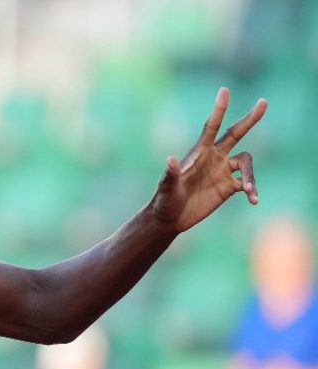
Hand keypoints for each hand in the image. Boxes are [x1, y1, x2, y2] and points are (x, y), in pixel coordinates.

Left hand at [148, 88, 266, 232]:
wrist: (170, 218)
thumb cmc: (164, 200)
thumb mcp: (166, 188)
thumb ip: (169, 174)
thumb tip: (169, 159)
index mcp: (199, 152)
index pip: (211, 127)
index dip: (219, 109)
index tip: (224, 90)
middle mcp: (214, 158)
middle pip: (235, 133)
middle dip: (250, 119)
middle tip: (264, 102)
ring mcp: (223, 171)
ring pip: (247, 164)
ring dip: (251, 176)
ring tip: (248, 190)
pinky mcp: (228, 187)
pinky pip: (247, 184)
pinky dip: (252, 191)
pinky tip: (254, 200)